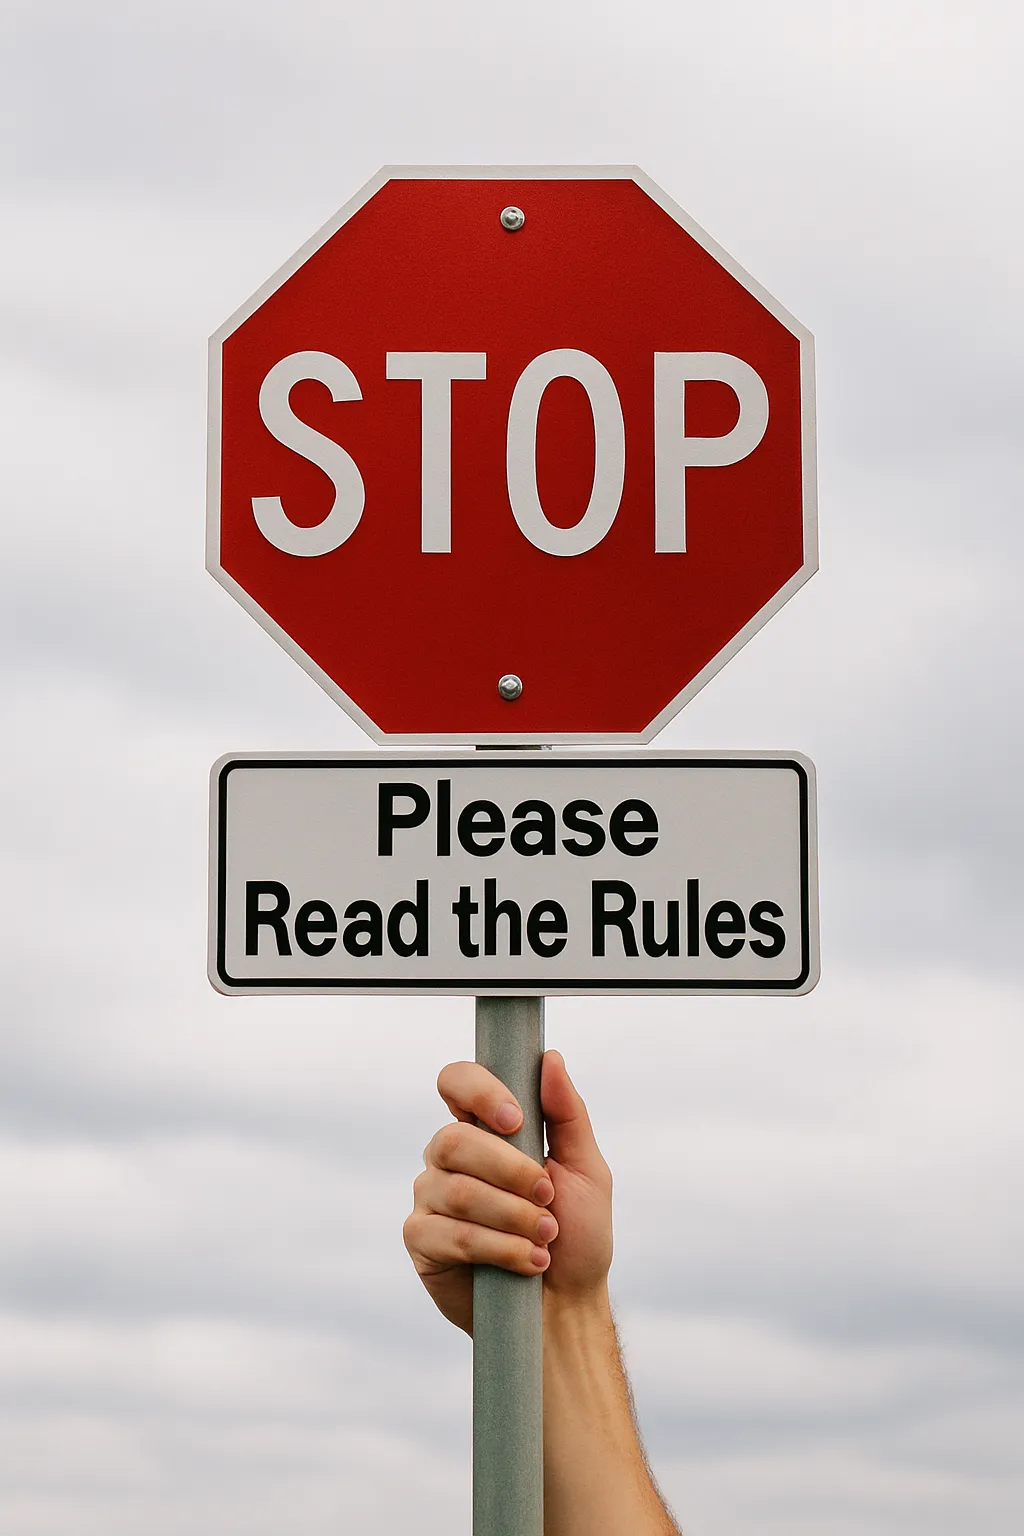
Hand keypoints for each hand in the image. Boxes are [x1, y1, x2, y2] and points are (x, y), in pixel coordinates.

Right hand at [403, 1050, 612, 1333]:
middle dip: (510, 1171)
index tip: (516, 1119)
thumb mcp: (587, 1170)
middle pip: (454, 1140)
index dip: (479, 1092)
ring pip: (456, 1190)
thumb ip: (567, 1113)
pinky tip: (526, 1262)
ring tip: (545, 1236)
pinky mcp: (422, 1241)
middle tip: (548, 1197)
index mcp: (484, 1130)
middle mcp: (449, 1158)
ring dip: (512, 1216)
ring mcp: (430, 1198)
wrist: (567, 1306)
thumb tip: (550, 1058)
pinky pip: (450, 1233)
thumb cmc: (577, 1234)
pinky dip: (499, 1248)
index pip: (457, 1082)